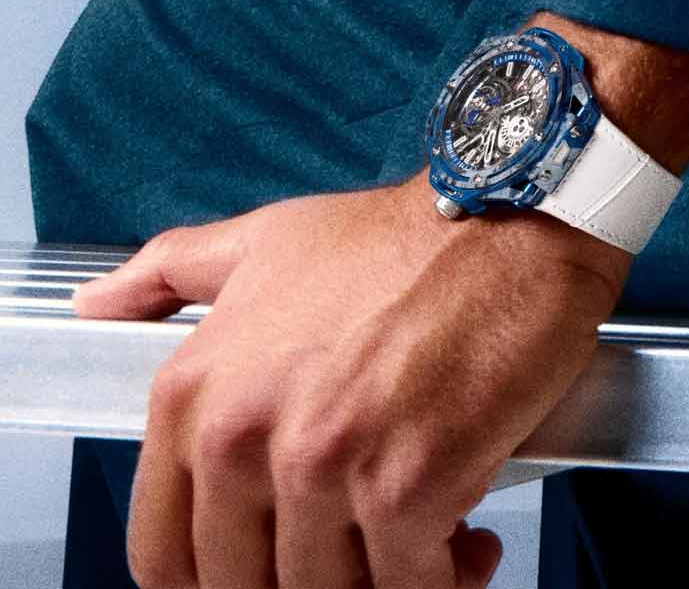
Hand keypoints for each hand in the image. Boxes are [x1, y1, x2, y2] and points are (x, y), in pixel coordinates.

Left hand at [73, 174, 630, 587]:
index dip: (220, 577)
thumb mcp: (264, 240)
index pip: (163, 558)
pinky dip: (445, 577)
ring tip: (424, 535)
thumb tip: (95, 303)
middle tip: (363, 540)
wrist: (509, 221)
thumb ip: (170, 272)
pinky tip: (468, 538)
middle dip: (312, 576)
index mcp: (194, 394)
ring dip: (383, 580)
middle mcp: (243, 438)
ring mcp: (323, 468)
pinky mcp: (406, 492)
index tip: (271, 561)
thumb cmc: (399, 237)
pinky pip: (413, 588)